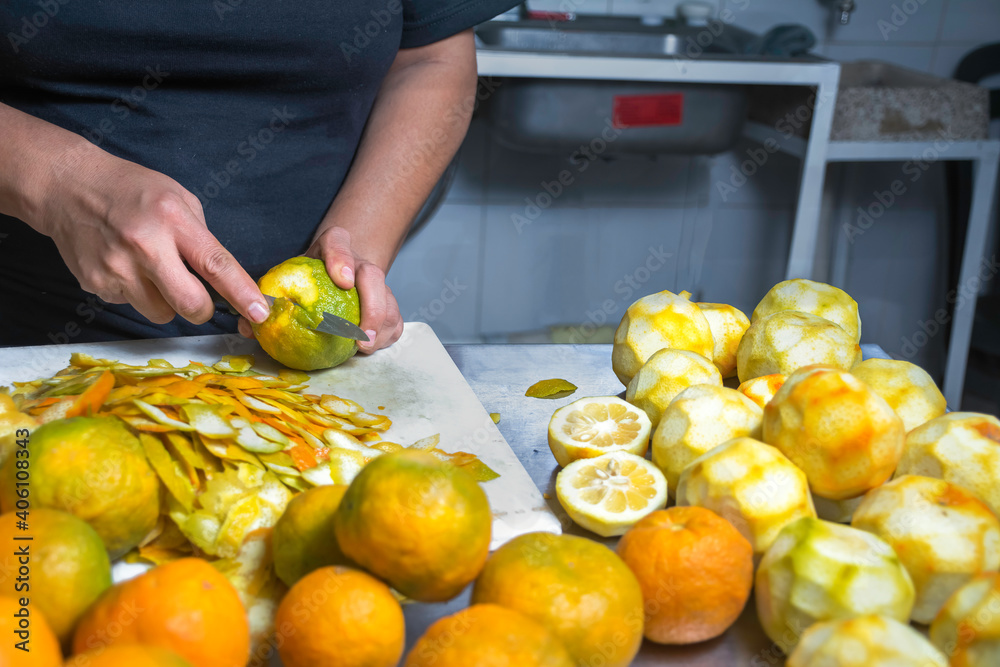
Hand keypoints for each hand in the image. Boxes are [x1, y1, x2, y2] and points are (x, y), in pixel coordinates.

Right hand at [35, 146, 268, 325]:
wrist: (66, 186)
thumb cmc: (131, 190)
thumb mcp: (177, 198)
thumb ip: (201, 237)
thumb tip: (223, 278)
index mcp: (172, 219)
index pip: (216, 264)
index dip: (242, 293)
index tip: (260, 313)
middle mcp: (144, 245)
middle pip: (190, 304)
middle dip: (202, 308)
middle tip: (197, 296)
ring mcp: (116, 268)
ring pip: (161, 314)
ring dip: (166, 301)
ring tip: (150, 270)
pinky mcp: (95, 284)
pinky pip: (132, 306)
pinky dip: (136, 294)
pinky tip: (125, 266)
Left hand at [239, 226, 403, 352]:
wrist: (337, 271)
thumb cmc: (306, 279)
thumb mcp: (286, 279)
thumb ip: (267, 299)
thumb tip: (247, 325)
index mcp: (330, 248)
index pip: (337, 242)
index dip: (341, 258)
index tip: (342, 280)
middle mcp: (358, 262)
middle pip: (373, 275)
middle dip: (372, 304)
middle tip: (359, 335)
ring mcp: (376, 282)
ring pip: (389, 299)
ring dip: (381, 326)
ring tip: (364, 348)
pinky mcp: (387, 301)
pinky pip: (395, 318)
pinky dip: (387, 335)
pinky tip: (372, 348)